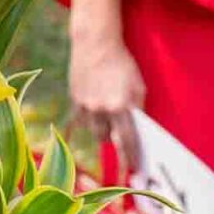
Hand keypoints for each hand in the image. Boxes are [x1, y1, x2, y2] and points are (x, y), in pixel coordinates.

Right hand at [69, 16, 146, 163]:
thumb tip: (138, 130)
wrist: (95, 43)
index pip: (127, 141)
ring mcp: (85, 104)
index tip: (135, 169)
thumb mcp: (138, 86)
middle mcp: (101, 108)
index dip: (131, 158)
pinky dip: (88, 119)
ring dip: (101, 129)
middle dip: (114, 139)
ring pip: (93, 130)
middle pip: (106, 138)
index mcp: (121, 106)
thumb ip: (137, 109)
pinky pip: (81, 119)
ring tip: (107, 119)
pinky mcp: (74, 97)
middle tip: (119, 137)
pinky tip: (94, 110)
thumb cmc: (122, 64)